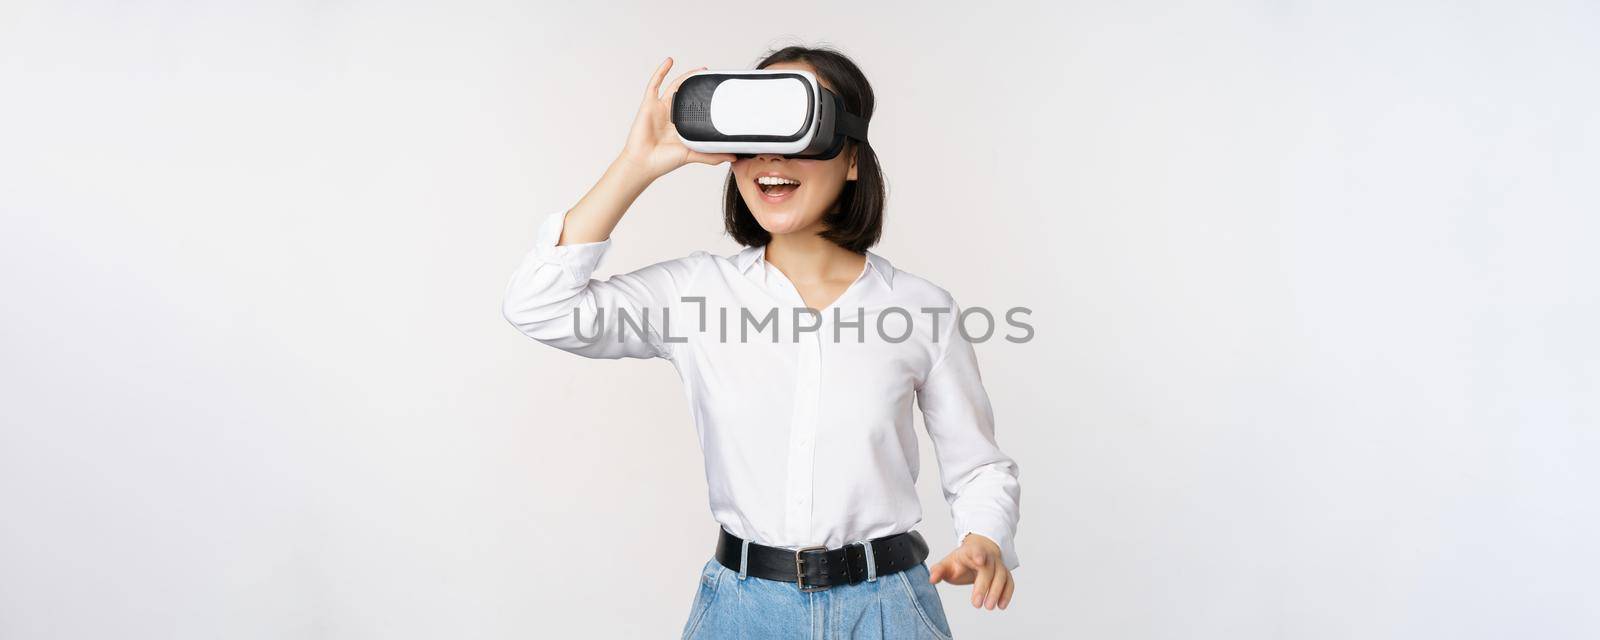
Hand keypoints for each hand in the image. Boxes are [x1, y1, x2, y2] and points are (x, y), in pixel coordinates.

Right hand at [617, 57, 735, 180]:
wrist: (644, 163)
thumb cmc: (663, 161)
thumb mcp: (692, 155)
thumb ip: (712, 155)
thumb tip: (733, 156)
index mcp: (682, 125)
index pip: (697, 107)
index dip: (706, 99)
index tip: (718, 91)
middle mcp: (672, 115)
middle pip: (687, 94)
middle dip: (698, 85)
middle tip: (711, 76)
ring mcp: (660, 108)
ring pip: (675, 86)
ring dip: (687, 77)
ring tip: (701, 69)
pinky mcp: (649, 105)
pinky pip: (655, 84)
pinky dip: (661, 71)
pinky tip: (669, 61)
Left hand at [927, 533, 1013, 609]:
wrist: (978, 554)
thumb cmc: (961, 561)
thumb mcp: (947, 563)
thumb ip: (939, 571)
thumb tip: (931, 579)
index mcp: (972, 551)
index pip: (976, 550)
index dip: (978, 554)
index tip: (979, 560)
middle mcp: (988, 557)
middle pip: (989, 569)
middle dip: (983, 586)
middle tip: (976, 604)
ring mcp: (998, 565)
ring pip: (1002, 576)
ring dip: (997, 592)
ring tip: (989, 607)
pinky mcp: (1005, 574)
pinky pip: (1009, 583)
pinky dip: (1007, 594)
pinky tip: (1001, 606)